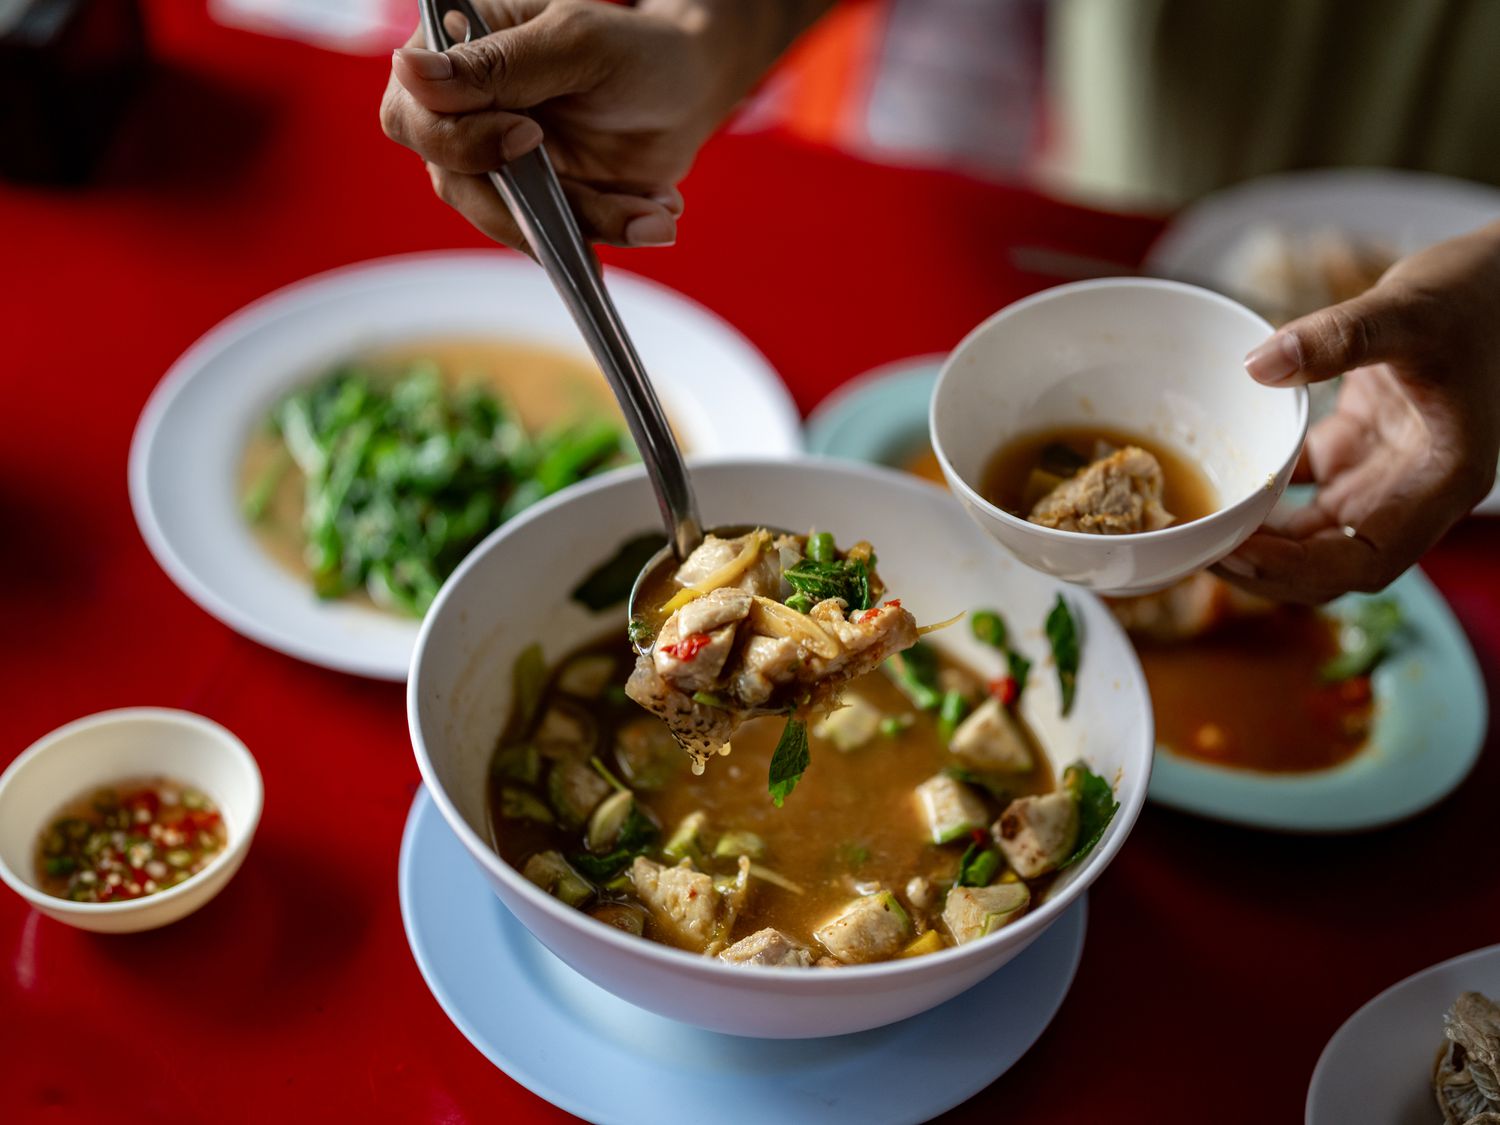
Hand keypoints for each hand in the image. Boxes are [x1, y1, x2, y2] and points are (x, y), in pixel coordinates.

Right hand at [380, 0, 794, 251]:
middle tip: (608, 198)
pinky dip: (605, 231)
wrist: (689, 90)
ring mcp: (496, 165)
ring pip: (508, 220)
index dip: (459, 140)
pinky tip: (652, 214)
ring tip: (653, 211)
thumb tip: (410, 71)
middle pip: (454, 181)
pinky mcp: (534, 204)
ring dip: (585, 222)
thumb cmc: (633, 49)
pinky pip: (551, 238)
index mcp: (456, 54)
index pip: (413, 113)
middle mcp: (463, 114)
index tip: (529, 137)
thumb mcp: (575, 43)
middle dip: (535, 201)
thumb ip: (499, 64)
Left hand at [1215, 221, 1499, 602]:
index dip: (1298, 570)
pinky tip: (1216, 483)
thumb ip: (1339, 337)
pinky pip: (1303, 491)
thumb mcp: (1407, 310)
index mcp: (1441, 483)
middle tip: (1195, 546)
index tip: (1235, 551)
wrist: (1495, 274)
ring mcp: (1384, 475)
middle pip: (1332, 564)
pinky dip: (1262, 496)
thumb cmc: (1473, 293)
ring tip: (1194, 526)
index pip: (1367, 560)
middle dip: (1265, 570)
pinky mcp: (1358, 449)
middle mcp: (1413, 493)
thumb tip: (1256, 365)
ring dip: (1258, 540)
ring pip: (1313, 537)